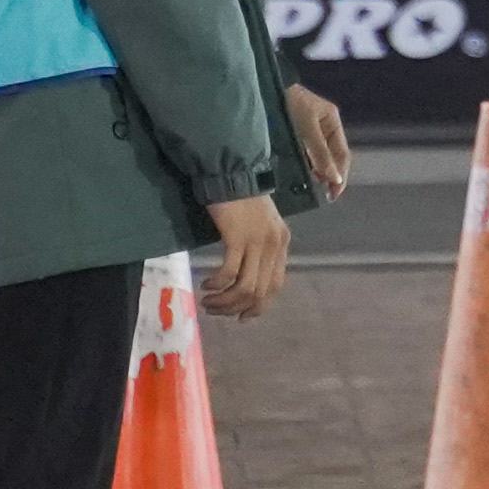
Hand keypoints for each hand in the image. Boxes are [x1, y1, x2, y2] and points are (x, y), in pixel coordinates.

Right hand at [199, 192, 290, 316]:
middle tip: (217, 311)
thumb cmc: (242, 199)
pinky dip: (218, 283)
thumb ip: (259, 249)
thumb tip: (247, 278)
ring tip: (208, 302)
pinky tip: (206, 283)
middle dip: (236, 307)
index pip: (276, 285)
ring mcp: (257, 241)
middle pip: (260, 291)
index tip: (241, 315)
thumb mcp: (259, 226)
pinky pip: (229, 272)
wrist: (231, 172)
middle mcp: (274, 245)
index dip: (259, 306)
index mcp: (281, 243)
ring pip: (245, 287)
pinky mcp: (237, 237)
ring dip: (225, 301)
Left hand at [285, 83, 349, 196]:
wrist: (264, 87)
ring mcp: (309, 132)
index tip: (335, 192)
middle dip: (329, 176)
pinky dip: (305, 168)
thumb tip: (334, 178)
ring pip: (317, 159)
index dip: (341, 174)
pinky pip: (304, 156)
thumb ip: (320, 153)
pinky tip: (301, 177)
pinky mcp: (294, 135)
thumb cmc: (288, 102)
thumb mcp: (307, 127)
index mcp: (332, 121)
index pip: (342, 154)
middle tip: (323, 195)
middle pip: (331, 158)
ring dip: (316, 174)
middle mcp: (323, 128)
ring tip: (311, 189)